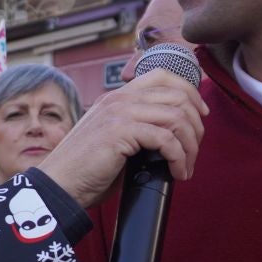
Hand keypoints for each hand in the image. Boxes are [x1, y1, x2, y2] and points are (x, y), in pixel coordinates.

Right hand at [37, 69, 206, 207]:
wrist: (60, 185)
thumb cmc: (86, 170)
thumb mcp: (114, 140)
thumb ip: (138, 130)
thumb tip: (172, 138)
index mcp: (117, 96)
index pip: (162, 76)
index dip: (189, 91)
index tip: (200, 115)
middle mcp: (119, 98)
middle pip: (177, 95)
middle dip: (196, 125)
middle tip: (194, 150)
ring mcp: (119, 112)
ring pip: (176, 117)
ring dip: (190, 145)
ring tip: (186, 166)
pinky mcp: (120, 132)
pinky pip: (166, 139)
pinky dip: (179, 158)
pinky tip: (177, 173)